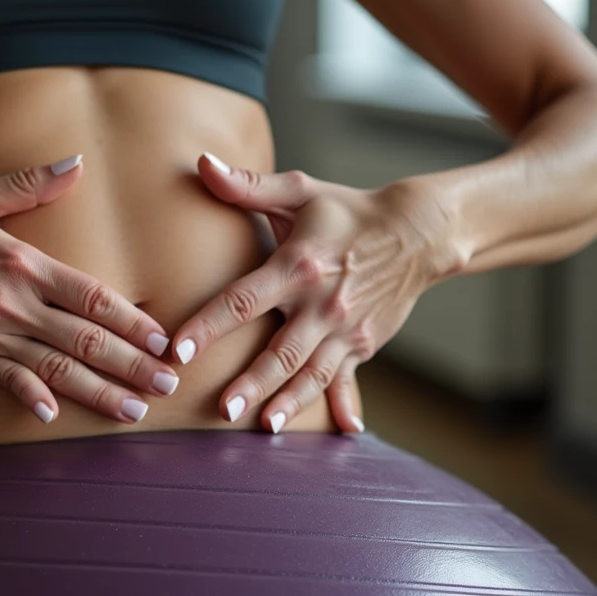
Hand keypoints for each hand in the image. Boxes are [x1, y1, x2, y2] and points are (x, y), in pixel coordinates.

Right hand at [0, 155, 177, 424]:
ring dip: (98, 392)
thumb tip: (76, 163)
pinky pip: (3, 380)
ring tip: (132, 412)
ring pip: (54, 368)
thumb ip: (30, 185)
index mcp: (23, 261)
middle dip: (132, 366)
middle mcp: (12, 301)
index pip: (92, 296)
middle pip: (85, 339)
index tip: (161, 340)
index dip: (132, 320)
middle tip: (167, 388)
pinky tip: (53, 417)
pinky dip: (29, 397)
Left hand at [170, 153, 460, 433]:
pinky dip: (341, 404)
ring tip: (262, 425)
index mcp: (297, 267)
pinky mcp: (363, 345)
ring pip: (310, 373)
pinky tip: (342, 431)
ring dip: (287, 401)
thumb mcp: (298, 192)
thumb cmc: (346, 212)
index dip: (208, 327)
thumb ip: (247, 186)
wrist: (417, 233)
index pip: (242, 301)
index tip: (179, 350)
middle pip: (279, 350)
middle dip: (250, 382)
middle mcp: (321, 303)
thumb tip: (202, 163)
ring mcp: (345, 329)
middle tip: (221, 409)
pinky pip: (344, 379)